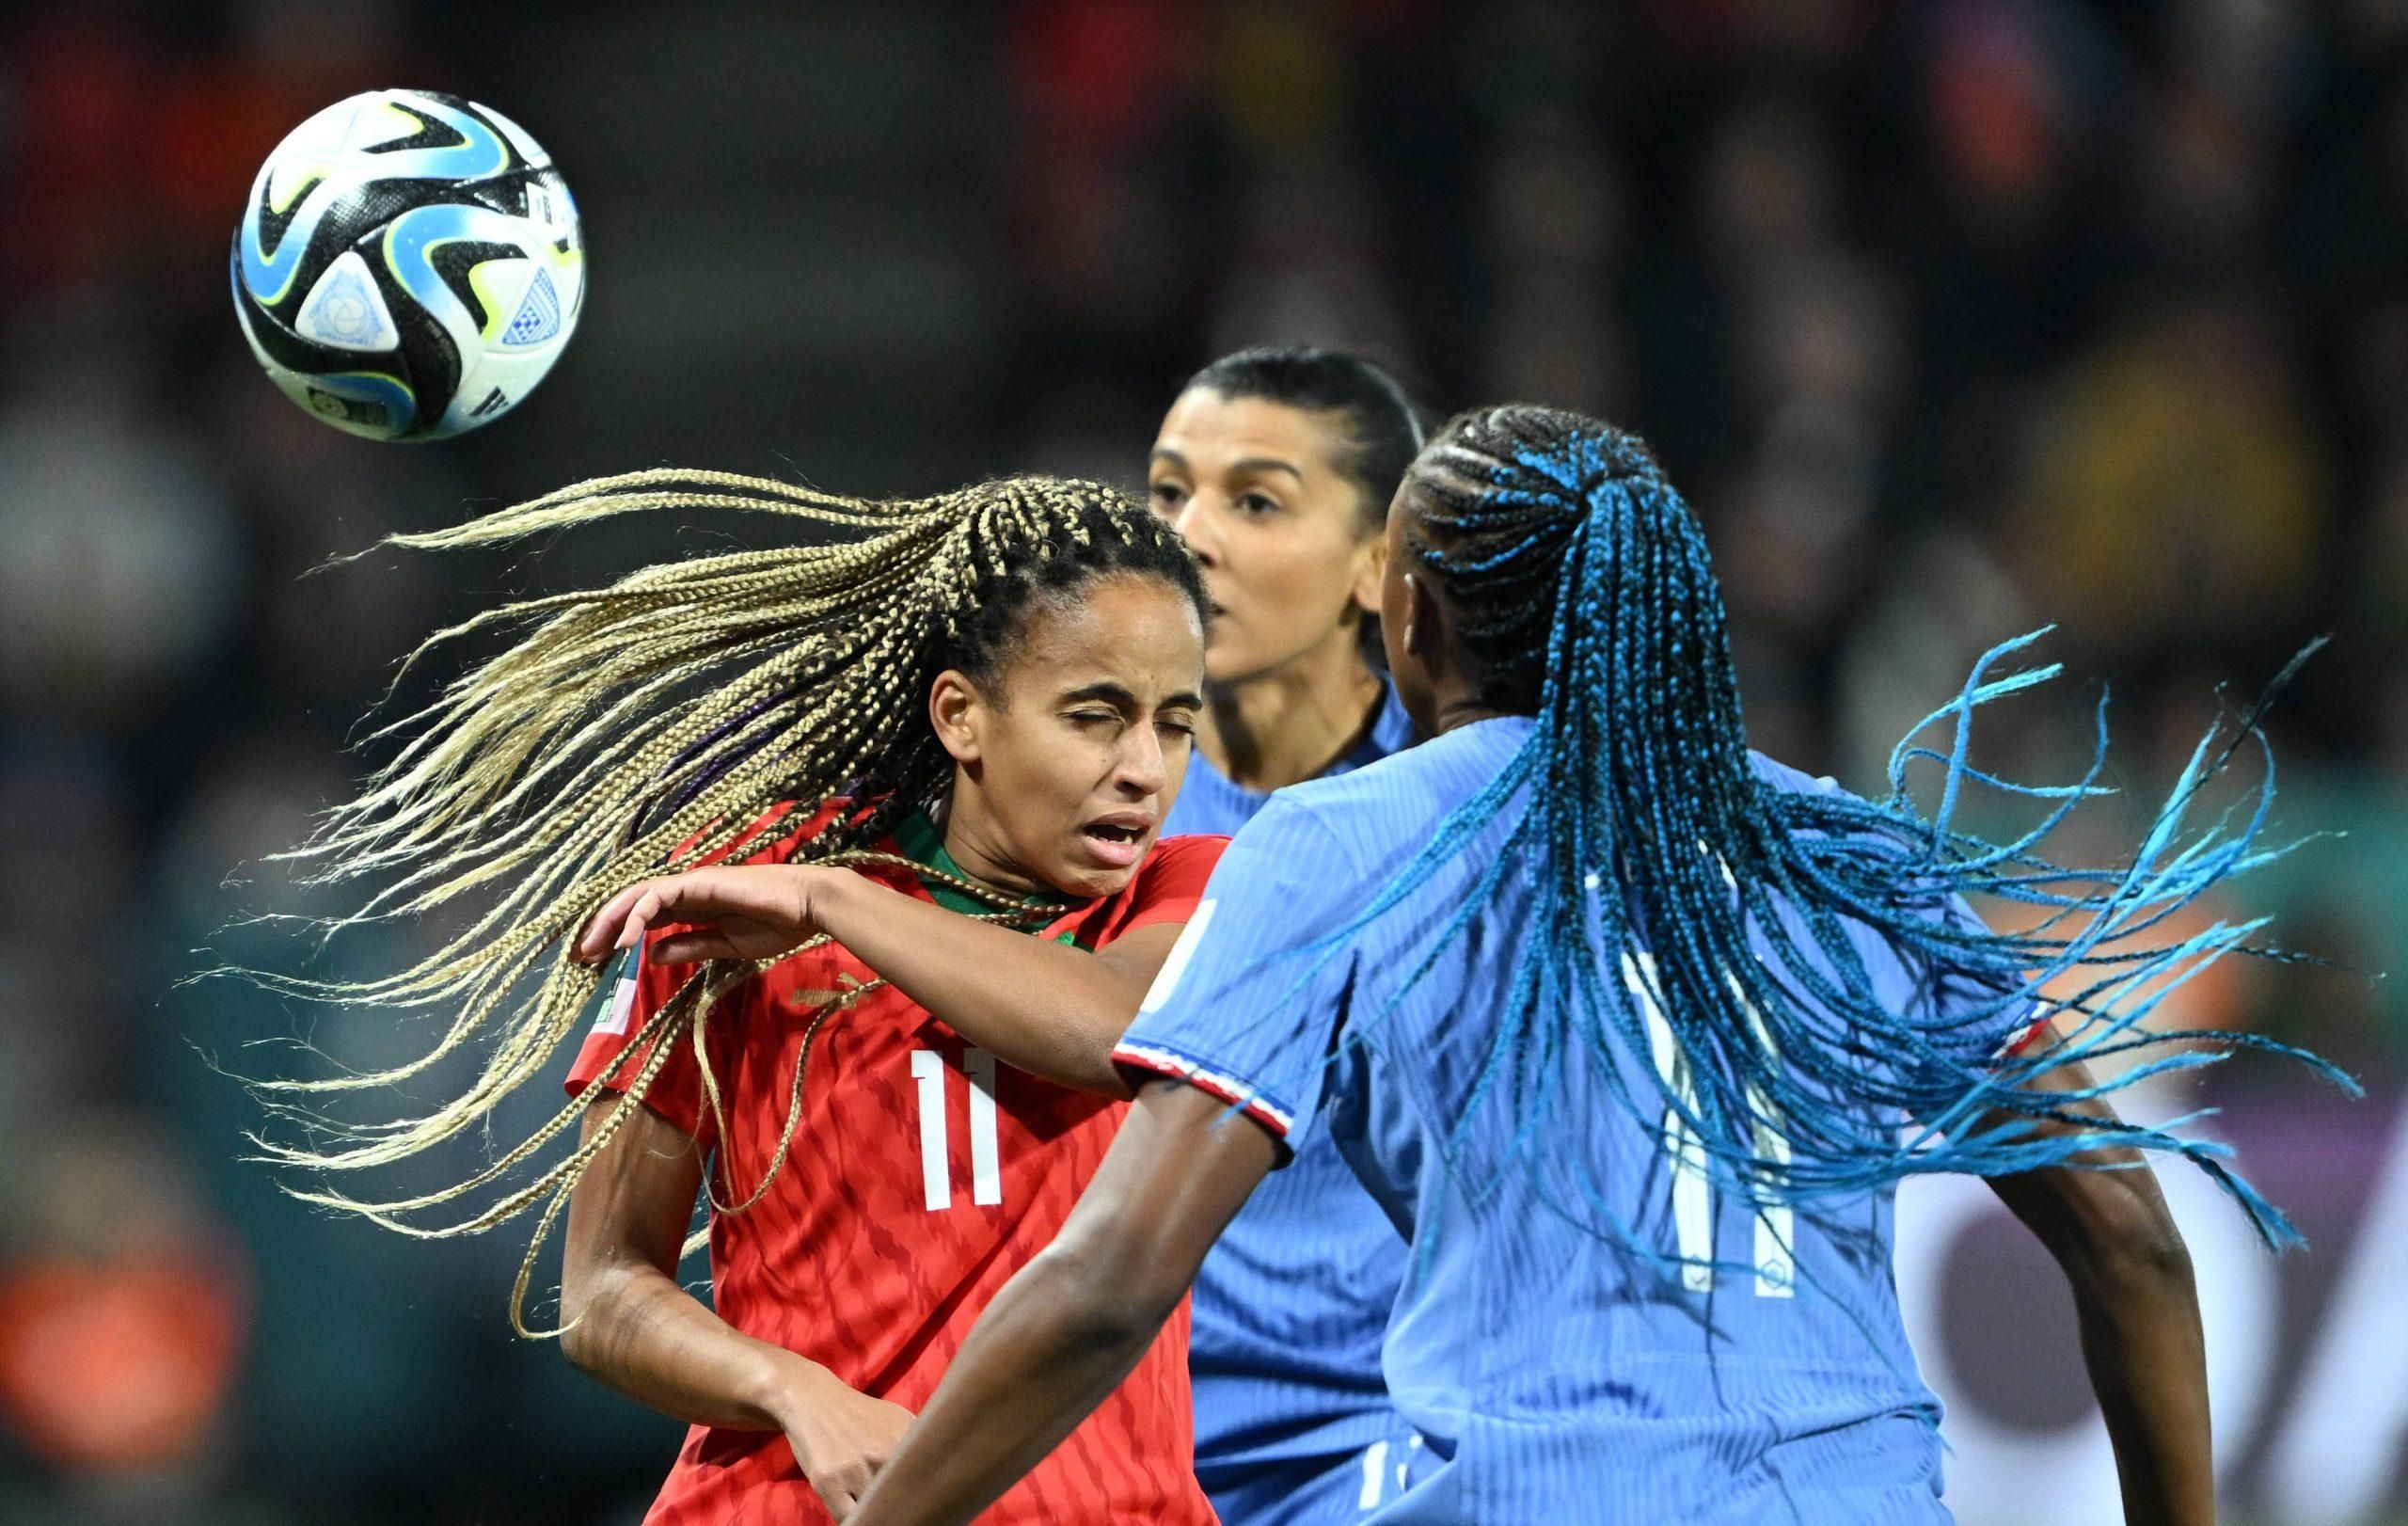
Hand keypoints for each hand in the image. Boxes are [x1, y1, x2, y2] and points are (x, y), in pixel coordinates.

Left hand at [573, 865, 832, 965]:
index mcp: (692, 904)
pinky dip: (637, 916)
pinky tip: (625, 941)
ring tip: (592, 948)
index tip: (598, 959)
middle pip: (631, 903)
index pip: (644, 915)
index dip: (617, 933)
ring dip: (610, 920)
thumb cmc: (777, 924)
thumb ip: (690, 946)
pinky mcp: (697, 881)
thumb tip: (652, 955)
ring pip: (636, 895)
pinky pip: (657, 896)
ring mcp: (690, 882)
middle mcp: (685, 889)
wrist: (807, 907)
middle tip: (581, 956)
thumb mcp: (726, 945)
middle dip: (602, 927)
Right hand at [778, 1372, 916, 1519]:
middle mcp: (882, 1454)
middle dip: (901, 1508)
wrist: (814, 1400)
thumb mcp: (898, 1418)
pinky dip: (856, 1519)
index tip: (926, 1505)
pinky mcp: (827, 1481)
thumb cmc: (860, 1414)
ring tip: (879, 1509)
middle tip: (902, 1510)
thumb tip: (941, 1470)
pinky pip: (847, 1517)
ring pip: (874, 1511)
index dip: (924, 1499)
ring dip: (877, 1513)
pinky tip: (860, 1513)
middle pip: (900, 1500)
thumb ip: (918, 1444)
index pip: (924, 1483)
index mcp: (904, 1439)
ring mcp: (854, 1469)